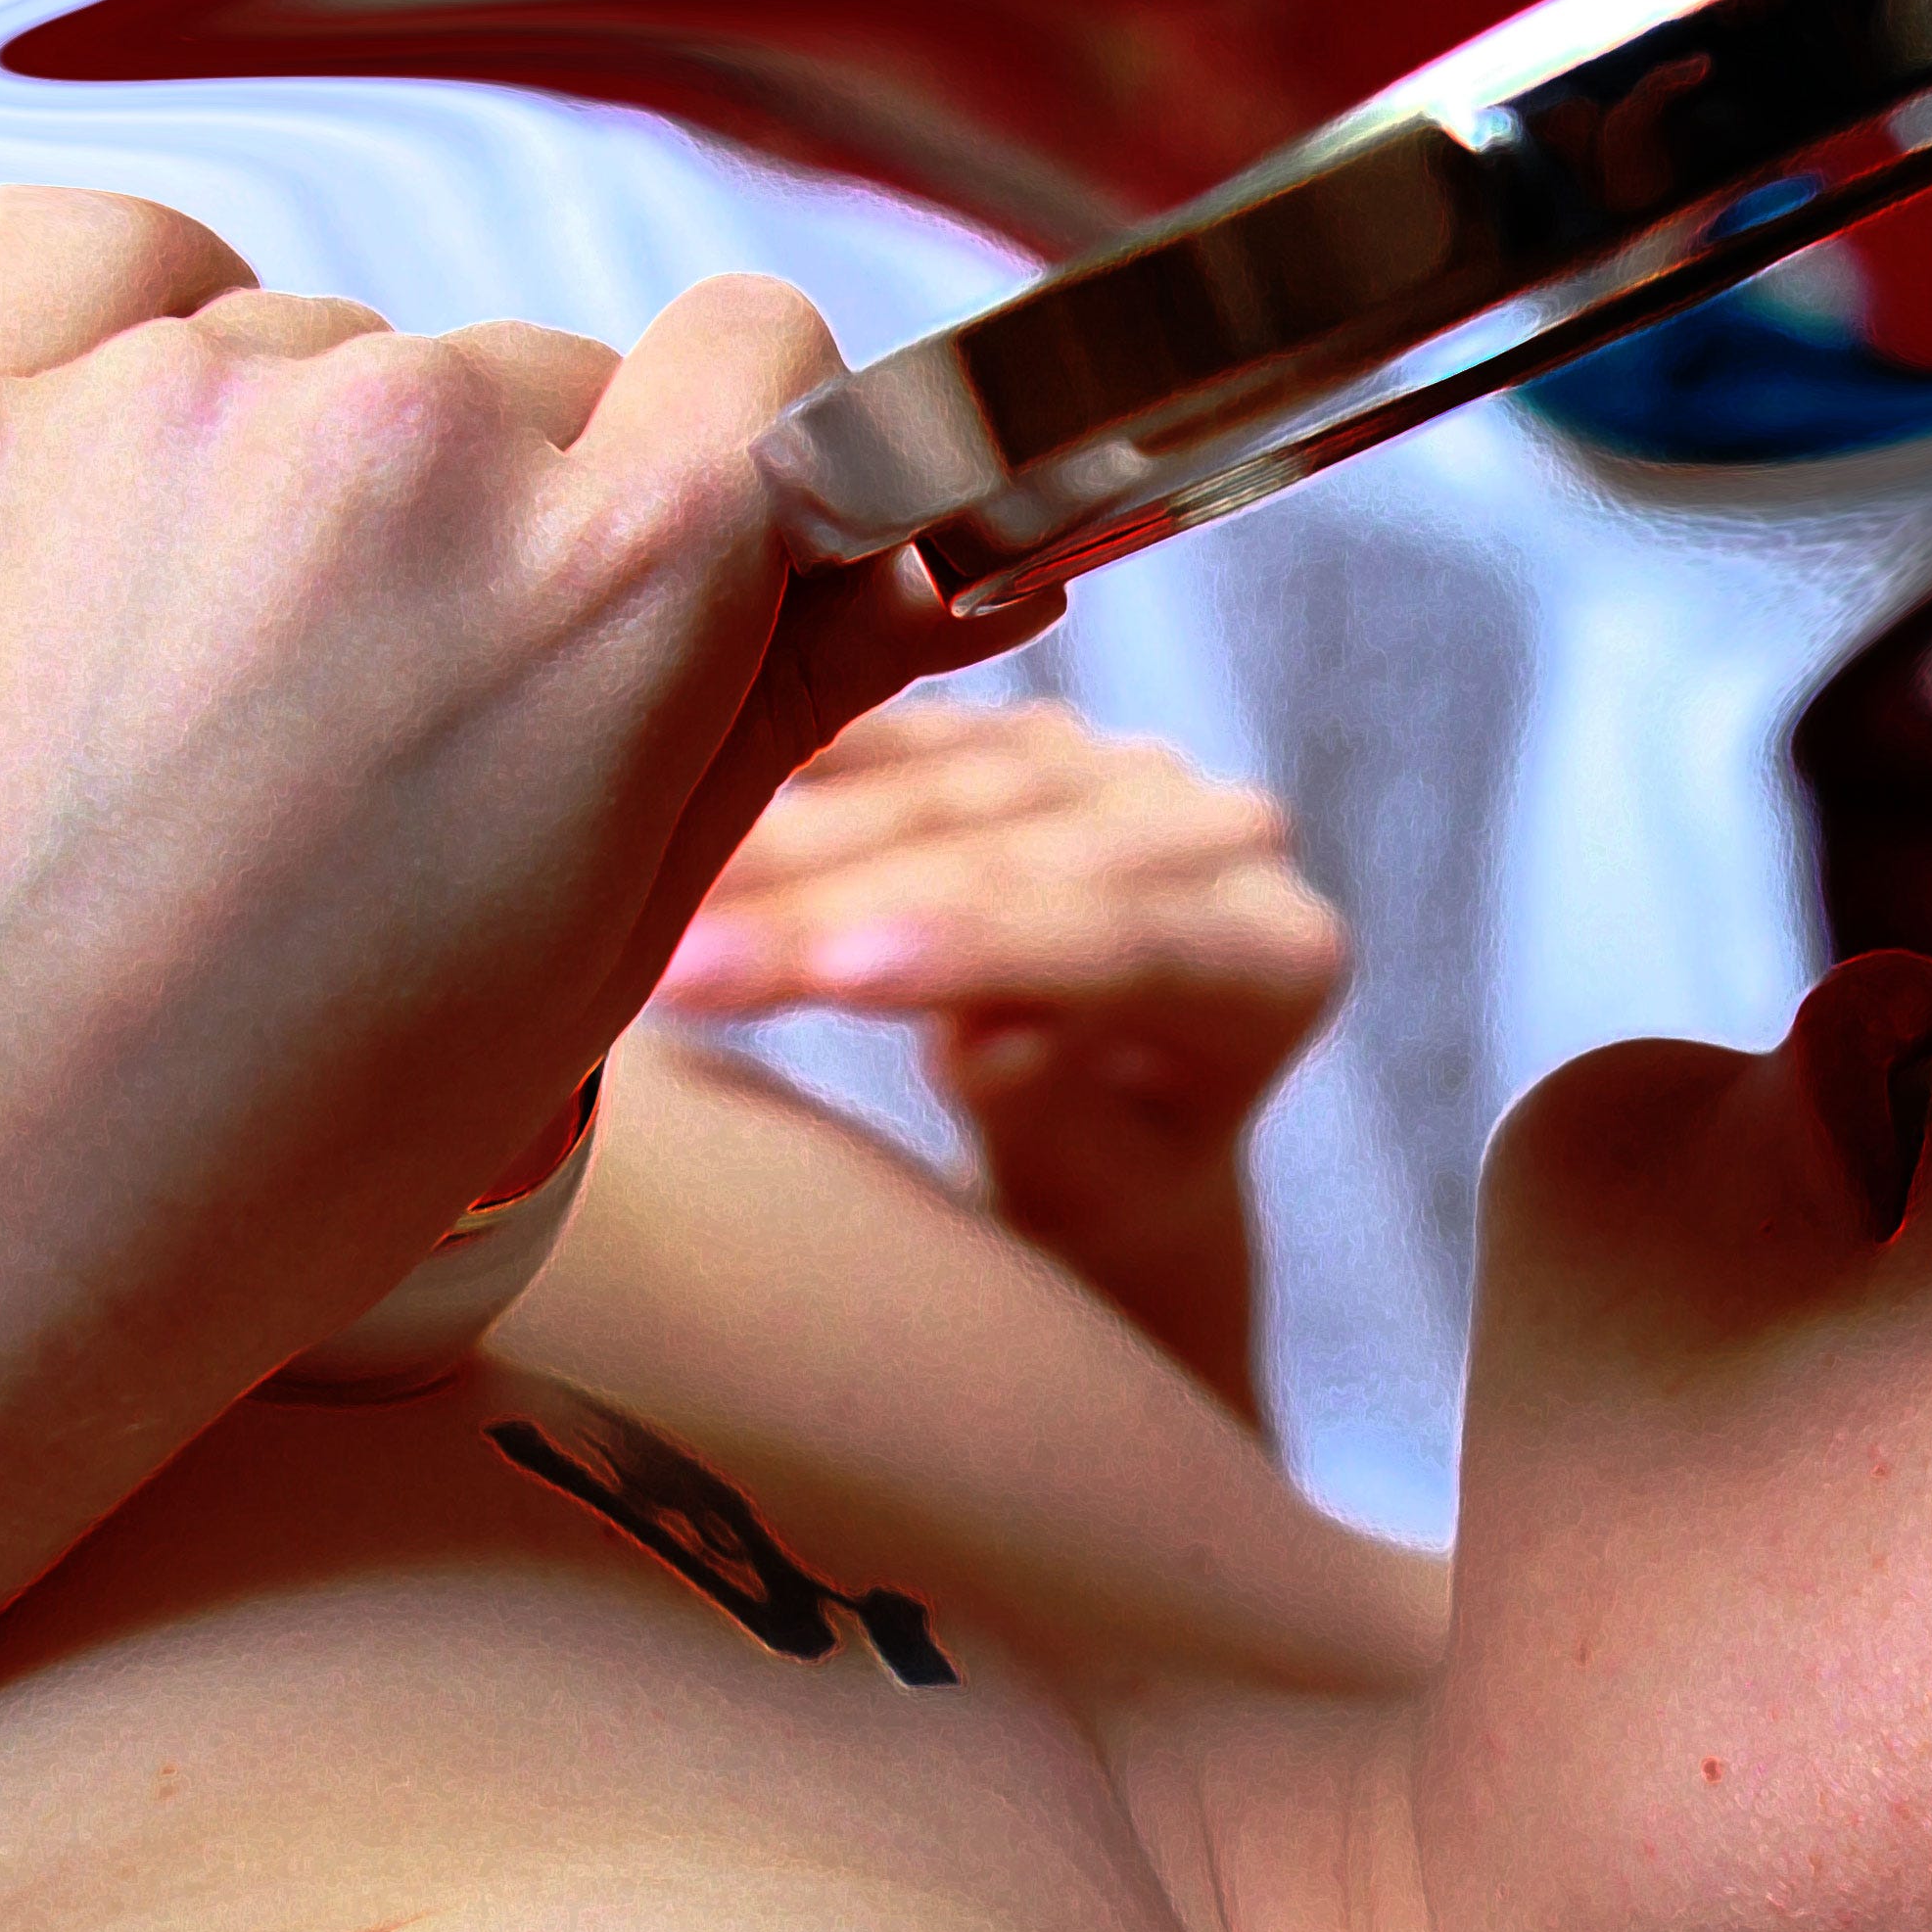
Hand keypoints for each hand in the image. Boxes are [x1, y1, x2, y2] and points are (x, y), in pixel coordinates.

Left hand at [0, 189, 1055, 1663]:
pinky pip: (117, 258)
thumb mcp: (612, 928)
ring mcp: (172, 410)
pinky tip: (134, 502)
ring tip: (236, 685)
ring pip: (336, 346)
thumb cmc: (280, 1136)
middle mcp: (415, 447)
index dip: (746, 448)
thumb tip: (923, 561)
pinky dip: (142, 345)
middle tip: (421, 708)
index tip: (700, 527)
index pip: (765, 355)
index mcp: (619, 580)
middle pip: (538, 378)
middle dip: (516, 509)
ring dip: (323, 464)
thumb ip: (782, 695)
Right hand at [658, 703, 1344, 1421]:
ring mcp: (1127, 772)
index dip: (977, 950)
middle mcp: (1225, 839)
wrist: (1110, 1132)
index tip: (832, 973)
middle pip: (1020, 858)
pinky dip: (798, 773)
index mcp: (1283, 959)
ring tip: (649, 893)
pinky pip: (906, 739)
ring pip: (949, 785)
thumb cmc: (1104, 1186)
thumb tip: (998, 1043)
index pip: (1127, 943)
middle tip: (682, 958)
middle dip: (842, 906)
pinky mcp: (1032, 736)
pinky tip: (683, 792)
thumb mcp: (1094, 1194)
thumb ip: (1062, 1116)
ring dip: (791, 839)